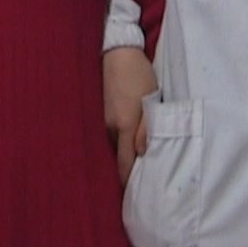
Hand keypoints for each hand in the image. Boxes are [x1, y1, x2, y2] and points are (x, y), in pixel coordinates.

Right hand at [102, 46, 155, 187]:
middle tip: (132, 185)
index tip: (132, 196)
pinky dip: (111, 140)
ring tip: (125, 164)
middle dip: (121, 171)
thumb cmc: (139, 75)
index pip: (123, 164)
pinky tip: (117, 142)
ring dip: (117, 153)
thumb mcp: (152, 100)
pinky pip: (103, 133)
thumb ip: (148, 129)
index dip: (127, 181)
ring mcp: (99, 119)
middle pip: (114, 157)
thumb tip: (143, 153)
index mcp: (124, 125)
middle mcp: (108, 126)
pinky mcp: (95, 112)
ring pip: (108, 145)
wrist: (117, 51)